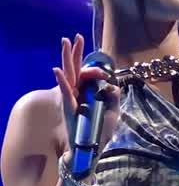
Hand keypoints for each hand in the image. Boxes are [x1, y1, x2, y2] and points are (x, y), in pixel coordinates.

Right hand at [53, 34, 119, 157]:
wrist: (92, 149)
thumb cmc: (101, 133)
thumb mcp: (112, 112)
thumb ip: (113, 97)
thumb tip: (113, 85)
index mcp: (89, 94)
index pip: (89, 75)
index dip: (95, 68)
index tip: (104, 68)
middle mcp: (79, 93)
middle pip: (77, 69)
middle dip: (77, 52)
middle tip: (77, 36)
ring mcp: (72, 98)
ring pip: (69, 74)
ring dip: (67, 58)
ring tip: (65, 41)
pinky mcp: (68, 107)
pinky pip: (64, 91)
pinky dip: (61, 80)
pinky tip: (57, 69)